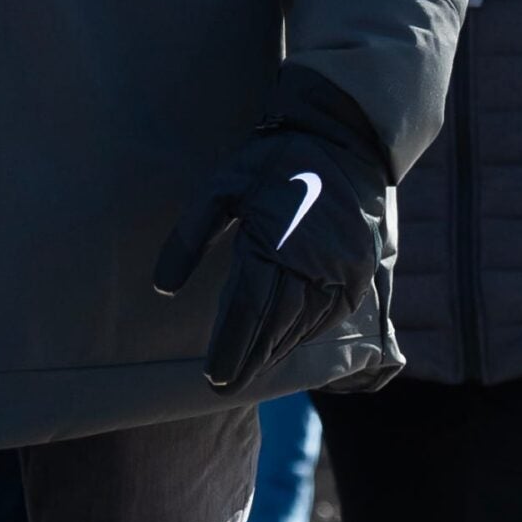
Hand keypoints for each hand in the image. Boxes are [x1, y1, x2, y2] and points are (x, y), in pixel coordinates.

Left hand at [153, 67, 389, 396]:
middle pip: (278, 327)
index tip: (212, 376)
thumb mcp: (220, 190)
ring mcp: (342, 270)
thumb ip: (189, 239)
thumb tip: (162, 287)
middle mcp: (313, 265)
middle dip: (251, 357)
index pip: (249, 312)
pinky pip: (332, 314)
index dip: (231, 348)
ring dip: (279, 350)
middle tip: (227, 383)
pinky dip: (308, 332)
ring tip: (251, 369)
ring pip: (306, 326)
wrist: (339, 139)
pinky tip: (289, 344)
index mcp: (274, 245)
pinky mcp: (359, 269)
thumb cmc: (271, 162)